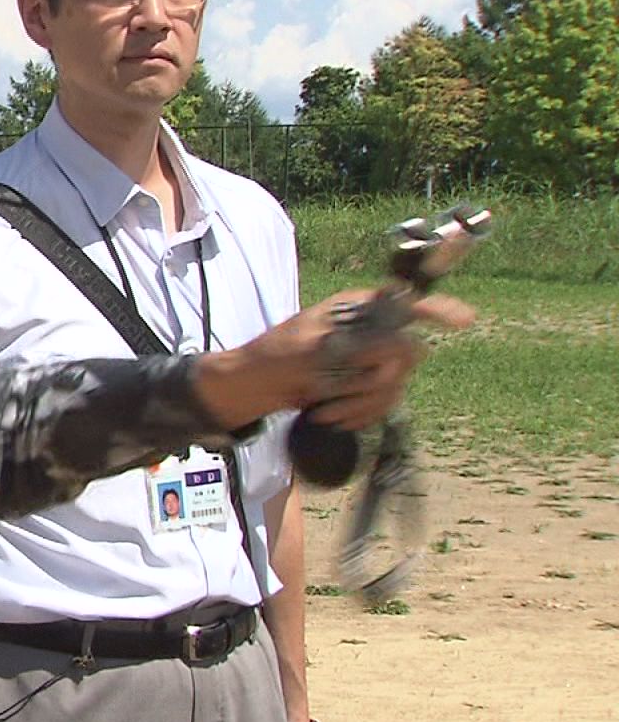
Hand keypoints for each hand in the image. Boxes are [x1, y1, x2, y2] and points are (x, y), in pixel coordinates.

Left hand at [197, 289, 474, 429]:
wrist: (255, 388)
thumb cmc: (274, 358)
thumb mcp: (313, 347)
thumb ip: (360, 345)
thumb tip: (406, 347)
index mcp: (356, 308)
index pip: (405, 304)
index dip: (436, 311)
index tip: (465, 320)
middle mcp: (368, 329)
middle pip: (405, 355)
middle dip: (374, 380)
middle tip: (334, 392)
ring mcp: (368, 357)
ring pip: (395, 384)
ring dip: (361, 403)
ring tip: (326, 410)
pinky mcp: (363, 383)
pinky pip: (383, 402)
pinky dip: (360, 414)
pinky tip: (332, 417)